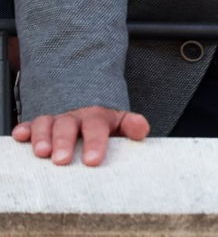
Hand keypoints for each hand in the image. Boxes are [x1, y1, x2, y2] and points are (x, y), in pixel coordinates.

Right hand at [12, 106, 149, 165]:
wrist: (88, 110)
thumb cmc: (105, 125)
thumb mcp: (121, 124)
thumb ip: (133, 125)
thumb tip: (141, 130)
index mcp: (97, 117)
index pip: (97, 127)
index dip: (95, 143)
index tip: (93, 161)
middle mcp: (74, 117)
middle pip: (68, 125)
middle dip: (65, 142)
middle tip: (63, 160)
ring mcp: (56, 120)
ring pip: (46, 123)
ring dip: (42, 137)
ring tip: (42, 153)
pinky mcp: (39, 126)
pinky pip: (30, 124)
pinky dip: (24, 130)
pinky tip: (20, 136)